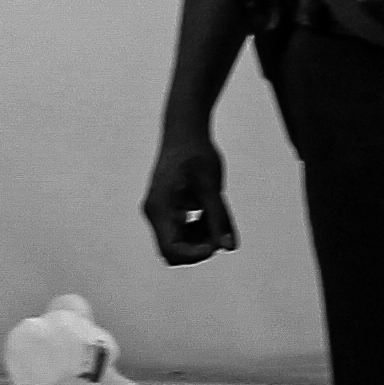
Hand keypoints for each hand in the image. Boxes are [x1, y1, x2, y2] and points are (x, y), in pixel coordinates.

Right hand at [141, 133, 237, 264]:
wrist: (184, 131)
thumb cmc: (197, 154)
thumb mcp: (211, 187)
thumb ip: (219, 218)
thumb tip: (229, 247)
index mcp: (160, 208)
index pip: (171, 249)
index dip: (195, 254)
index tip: (217, 243)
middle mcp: (154, 212)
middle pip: (171, 251)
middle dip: (197, 248)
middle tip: (219, 231)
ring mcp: (158, 211)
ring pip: (176, 243)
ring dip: (199, 239)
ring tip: (217, 218)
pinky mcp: (166, 208)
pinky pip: (178, 231)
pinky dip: (196, 230)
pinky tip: (209, 214)